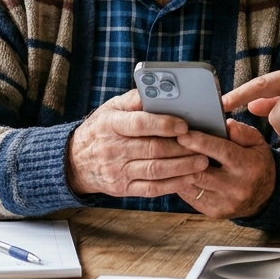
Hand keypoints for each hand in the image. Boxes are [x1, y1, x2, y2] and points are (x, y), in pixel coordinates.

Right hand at [66, 90, 208, 196]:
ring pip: (155, 170)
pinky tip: (189, 178)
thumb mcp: (110, 108)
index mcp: (110, 125)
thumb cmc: (101, 129)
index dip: (163, 124)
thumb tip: (159, 89)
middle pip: (152, 149)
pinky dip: (173, 184)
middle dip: (181, 147)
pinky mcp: (123, 189)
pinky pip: (152, 189)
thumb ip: (134, 100)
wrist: (75, 161)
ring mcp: (118, 171)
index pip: (138, 124)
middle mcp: (113, 149)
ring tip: (203, 161)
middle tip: (204, 144)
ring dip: (182, 167)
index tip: (184, 125)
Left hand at [173, 119, 275, 218]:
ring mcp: (223, 202)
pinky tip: (174, 170)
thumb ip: (242, 132)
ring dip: (177, 170)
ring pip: (191, 185)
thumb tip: (226, 124)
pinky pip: (190, 195)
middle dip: (182, 156)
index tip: (182, 134)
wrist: (264, 198)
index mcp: (248, 167)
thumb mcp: (257, 144)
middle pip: (201, 172)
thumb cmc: (257, 164)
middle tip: (167, 143)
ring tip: (167, 155)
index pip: (222, 152)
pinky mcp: (213, 212)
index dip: (200, 142)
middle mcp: (236, 187)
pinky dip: (180, 181)